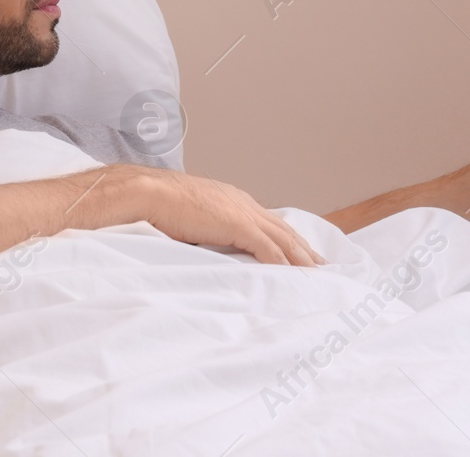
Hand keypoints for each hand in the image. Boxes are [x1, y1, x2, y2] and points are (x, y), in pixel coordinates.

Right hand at [129, 168, 325, 266]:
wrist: (147, 194)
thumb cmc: (160, 207)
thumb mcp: (191, 220)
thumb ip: (207, 231)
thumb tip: (210, 248)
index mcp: (234, 201)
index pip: (270, 221)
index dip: (288, 238)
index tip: (301, 252)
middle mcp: (243, 203)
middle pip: (283, 229)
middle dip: (303, 248)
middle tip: (321, 266)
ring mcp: (242, 212)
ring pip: (282, 238)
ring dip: (300, 258)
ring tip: (316, 274)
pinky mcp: (237, 224)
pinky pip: (267, 247)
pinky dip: (282, 262)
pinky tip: (292, 275)